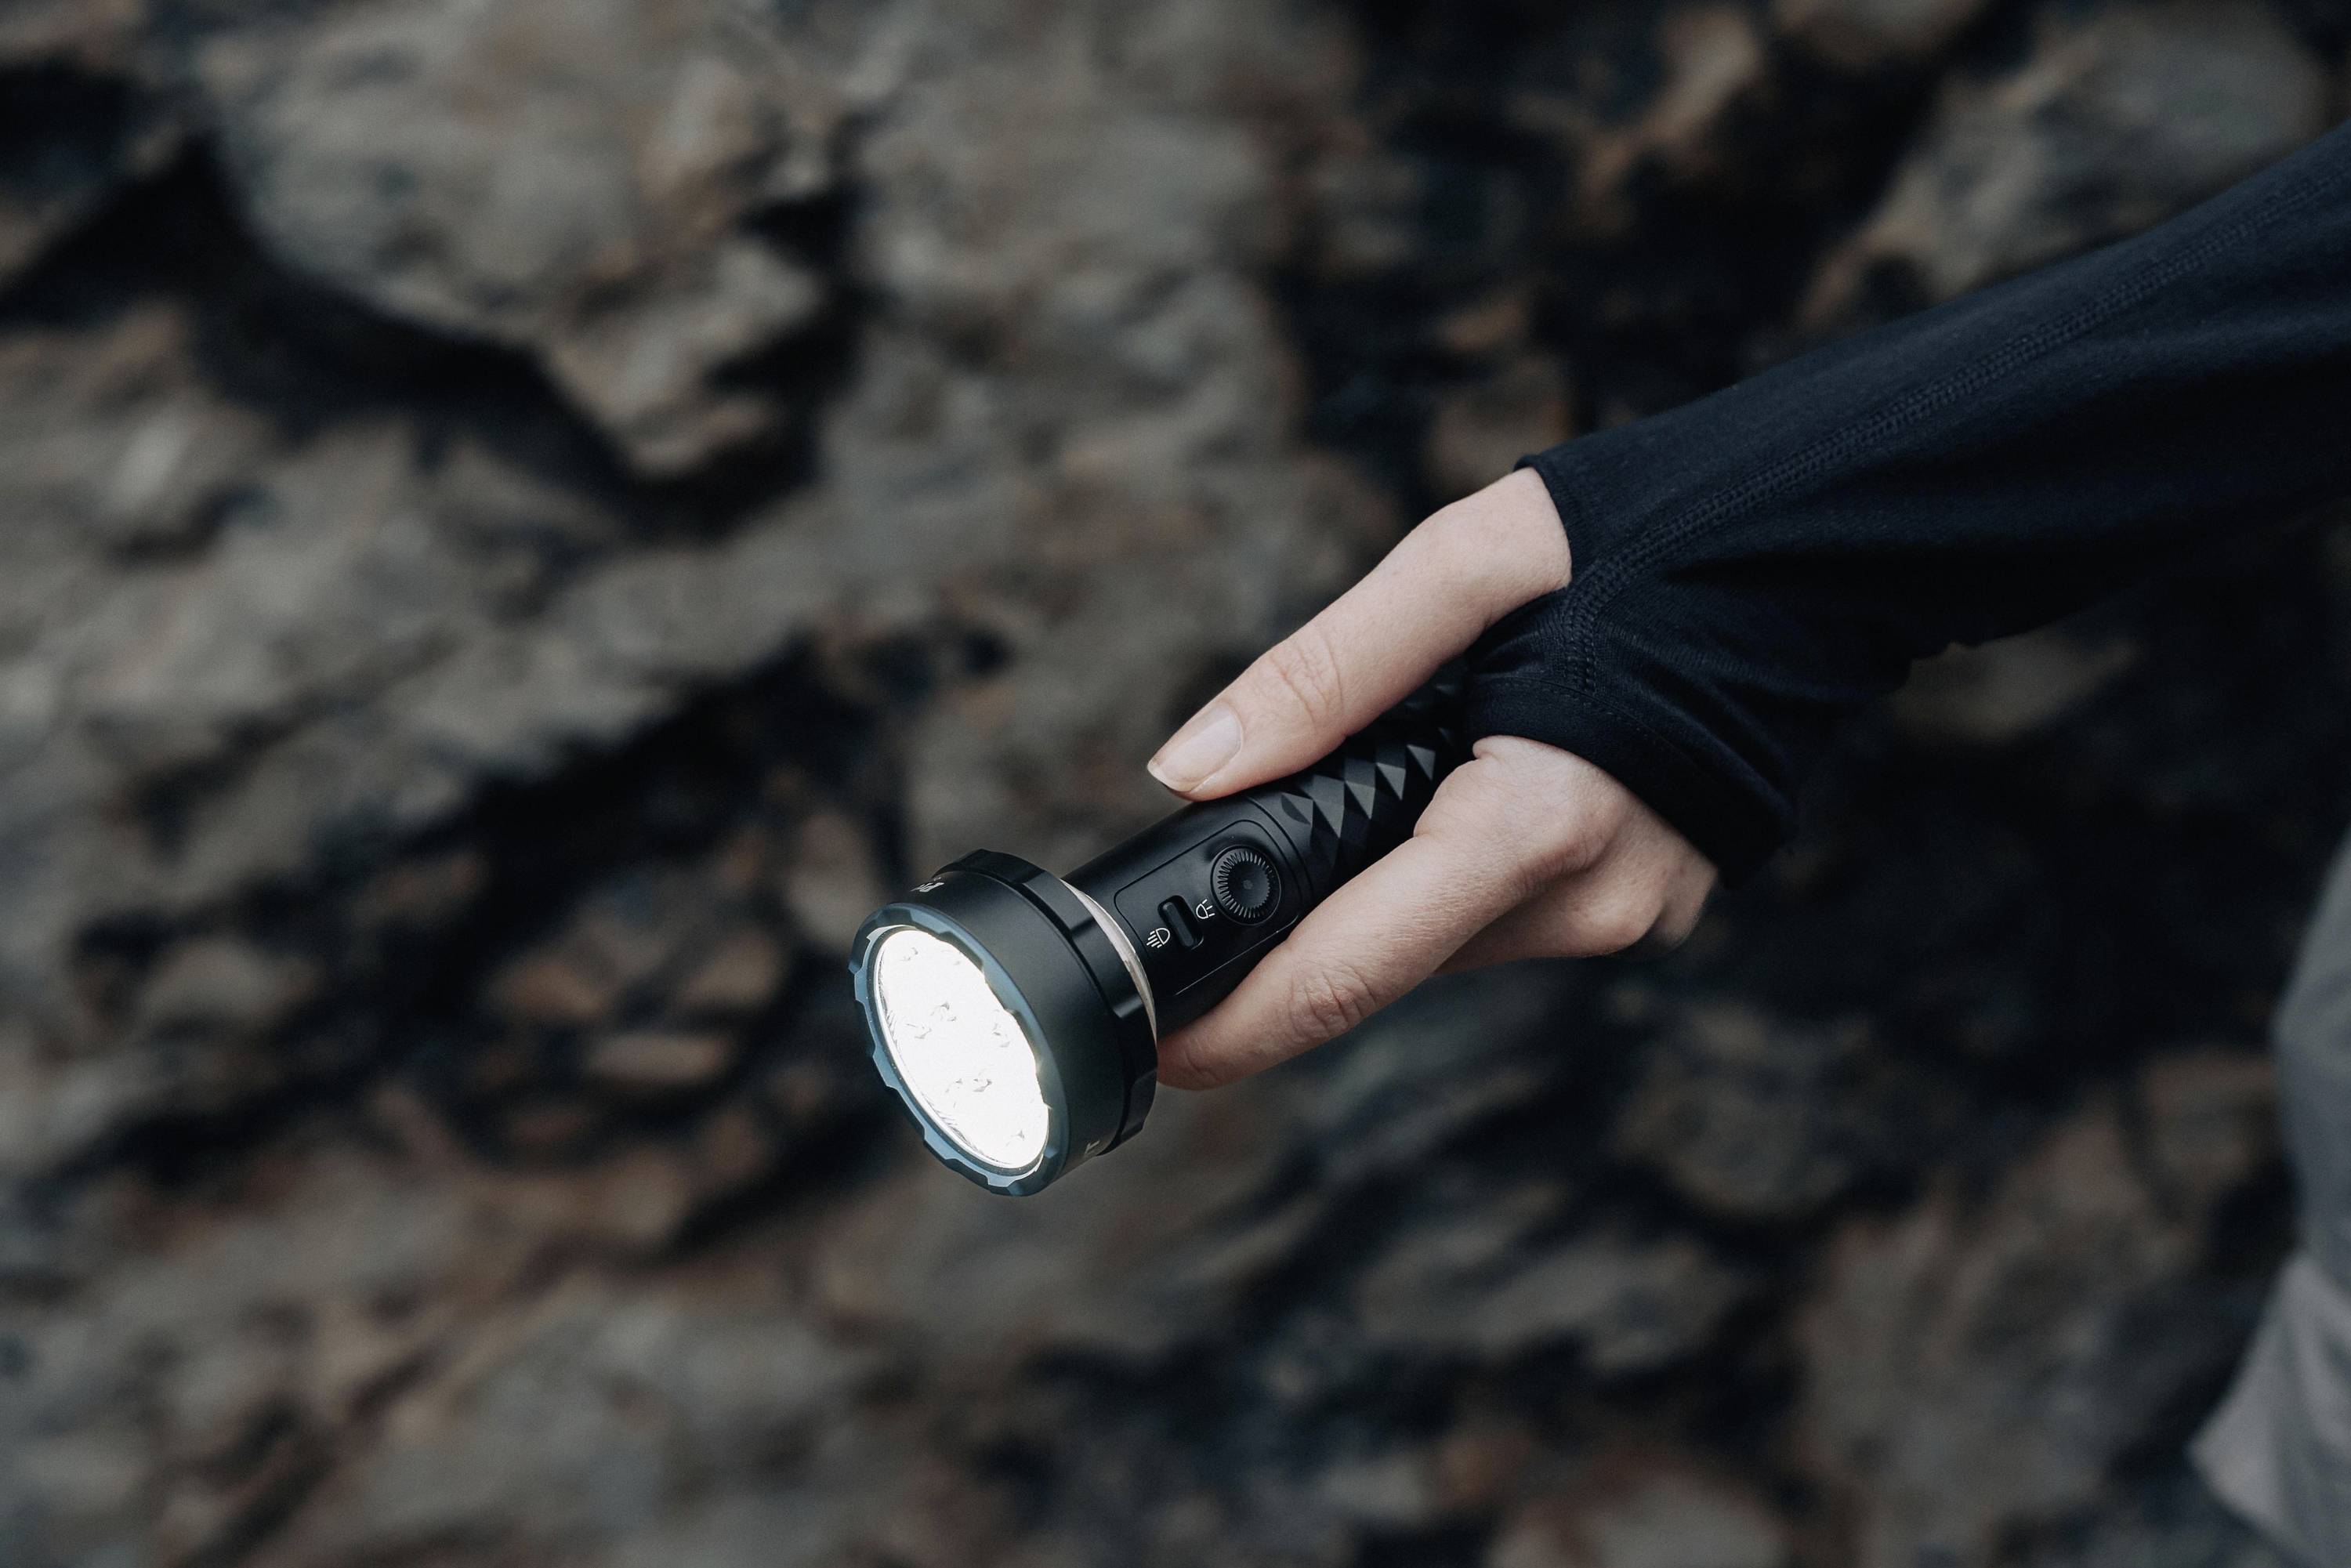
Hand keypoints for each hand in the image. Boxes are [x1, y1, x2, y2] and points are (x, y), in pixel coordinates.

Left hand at [1146, 469, 1716, 1089]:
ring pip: (1444, 937)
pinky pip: (1503, 915)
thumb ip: (1318, 677)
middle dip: (1297, 930)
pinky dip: (1451, 869)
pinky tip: (1461, 783)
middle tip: (1228, 872)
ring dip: (1383, 883)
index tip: (1161, 1049)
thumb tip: (1188, 775)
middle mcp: (1590, 900)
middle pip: (1388, 957)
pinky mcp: (1646, 908)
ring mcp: (1630, 915)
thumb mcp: (1459, 566)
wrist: (1813, 546)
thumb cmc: (1641, 538)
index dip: (1240, 1024)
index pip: (1351, 968)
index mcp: (1536, 821)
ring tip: (1390, 764)